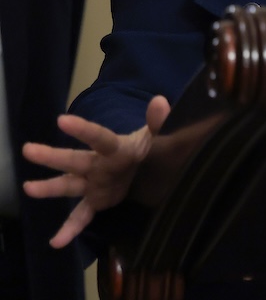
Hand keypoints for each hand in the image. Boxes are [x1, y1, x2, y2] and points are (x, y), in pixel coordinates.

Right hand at [22, 95, 170, 247]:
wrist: (150, 168)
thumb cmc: (149, 148)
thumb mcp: (156, 136)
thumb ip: (158, 122)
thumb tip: (159, 101)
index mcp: (114, 148)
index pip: (98, 137)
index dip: (83, 129)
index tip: (62, 120)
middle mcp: (98, 164)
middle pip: (74, 160)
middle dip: (53, 156)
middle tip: (28, 149)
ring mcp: (94, 184)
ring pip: (69, 185)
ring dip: (50, 188)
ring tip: (28, 188)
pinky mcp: (96, 201)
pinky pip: (81, 215)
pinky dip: (69, 229)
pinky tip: (56, 242)